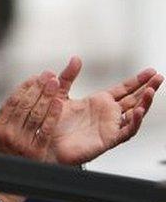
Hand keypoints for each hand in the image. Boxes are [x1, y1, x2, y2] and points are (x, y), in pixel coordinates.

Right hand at [0, 73, 62, 161]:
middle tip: (49, 75)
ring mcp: (23, 143)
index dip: (25, 87)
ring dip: (47, 97)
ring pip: (36, 115)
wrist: (1, 189)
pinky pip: (46, 130)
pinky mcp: (37, 152)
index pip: (12, 102)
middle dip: (39, 88)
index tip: (35, 77)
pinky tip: (59, 104)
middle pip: (26, 105)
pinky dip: (52, 116)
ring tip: (55, 82)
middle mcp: (9, 133)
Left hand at [46, 56, 162, 164]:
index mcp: (99, 102)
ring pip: (135, 115)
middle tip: (159, 78)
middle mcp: (108, 114)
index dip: (137, 80)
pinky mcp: (108, 139)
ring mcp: (110, 126)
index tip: (150, 71)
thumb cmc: (53, 122)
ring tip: (151, 91)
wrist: (46, 143)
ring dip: (144, 103)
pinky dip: (134, 122)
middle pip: (134, 99)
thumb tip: (76, 58)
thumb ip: (68, 76)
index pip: (124, 89)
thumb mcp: (60, 93)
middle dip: (148, 88)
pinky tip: (139, 111)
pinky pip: (126, 131)